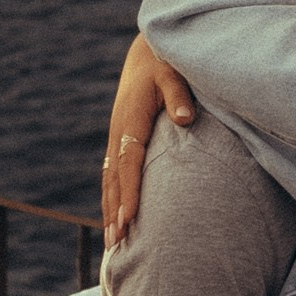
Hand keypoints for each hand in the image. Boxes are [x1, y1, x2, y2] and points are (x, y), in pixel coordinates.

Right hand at [104, 34, 193, 245]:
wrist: (147, 53)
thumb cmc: (166, 62)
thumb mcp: (174, 73)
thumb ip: (179, 95)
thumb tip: (186, 119)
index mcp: (131, 118)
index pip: (129, 160)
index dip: (129, 190)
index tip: (130, 217)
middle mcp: (119, 131)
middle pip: (114, 177)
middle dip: (115, 210)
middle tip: (117, 242)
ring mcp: (117, 136)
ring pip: (109, 179)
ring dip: (109, 209)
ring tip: (112, 242)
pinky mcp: (120, 139)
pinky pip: (112, 173)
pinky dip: (112, 197)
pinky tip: (115, 217)